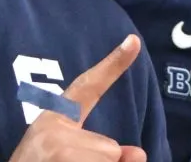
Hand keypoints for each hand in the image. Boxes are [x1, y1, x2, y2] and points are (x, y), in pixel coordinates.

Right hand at [9, 35, 147, 161]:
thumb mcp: (68, 157)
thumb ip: (103, 151)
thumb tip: (138, 153)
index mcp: (54, 120)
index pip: (87, 88)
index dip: (112, 65)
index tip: (134, 41)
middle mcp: (52, 128)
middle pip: (109, 148)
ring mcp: (56, 148)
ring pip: (109, 161)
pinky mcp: (61, 159)